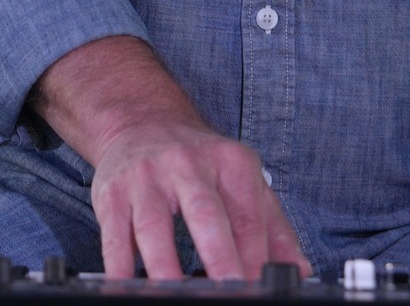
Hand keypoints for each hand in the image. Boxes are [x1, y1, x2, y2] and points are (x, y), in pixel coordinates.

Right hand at [30, 36, 307, 282]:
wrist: (140, 120)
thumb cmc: (197, 160)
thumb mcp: (241, 178)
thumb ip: (272, 225)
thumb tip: (297, 268)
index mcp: (229, 162)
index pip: (248, 214)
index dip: (256, 255)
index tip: (261, 286)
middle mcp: (187, 165)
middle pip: (205, 213)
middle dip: (218, 254)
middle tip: (230, 287)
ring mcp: (146, 178)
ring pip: (154, 225)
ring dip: (165, 265)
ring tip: (176, 293)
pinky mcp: (111, 194)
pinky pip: (115, 234)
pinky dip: (119, 264)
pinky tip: (126, 285)